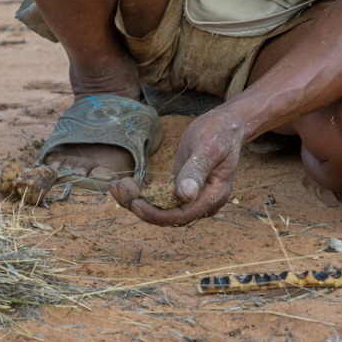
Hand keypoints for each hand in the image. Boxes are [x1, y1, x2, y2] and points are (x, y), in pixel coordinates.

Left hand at [110, 108, 243, 225]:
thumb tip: (186, 195)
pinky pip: (159, 198)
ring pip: (160, 209)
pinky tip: (124, 183)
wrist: (225, 126)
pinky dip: (141, 193)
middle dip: (139, 206)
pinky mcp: (180, 190)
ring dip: (136, 200)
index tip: (134, 203)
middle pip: (167, 216)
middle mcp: (201, 203)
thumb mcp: (208, 148)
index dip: (155, 214)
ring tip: (116, 186)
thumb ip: (197, 171)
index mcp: (213, 197)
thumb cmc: (219, 133)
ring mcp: (191, 198)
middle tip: (117, 188)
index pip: (180, 216)